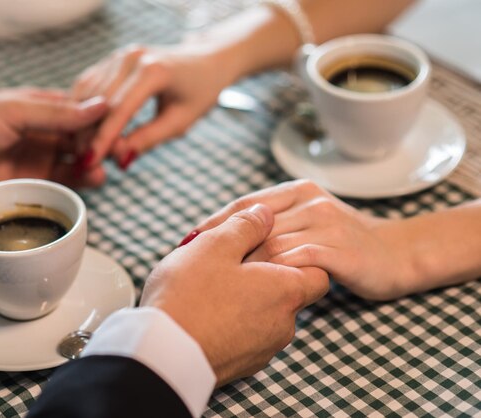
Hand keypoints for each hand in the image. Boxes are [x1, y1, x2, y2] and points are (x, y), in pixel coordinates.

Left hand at [0, 88, 107, 212]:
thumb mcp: (10, 111)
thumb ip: (54, 113)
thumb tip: (99, 106)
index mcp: (38, 107)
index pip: (79, 109)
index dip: (100, 116)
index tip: (119, 121)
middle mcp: (42, 133)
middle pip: (84, 136)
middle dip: (102, 141)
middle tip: (118, 148)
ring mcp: (39, 160)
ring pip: (78, 160)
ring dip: (94, 162)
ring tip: (104, 165)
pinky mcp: (34, 186)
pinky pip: (66, 184)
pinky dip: (82, 181)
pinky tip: (93, 178)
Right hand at [71, 43, 235, 168]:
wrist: (207, 61)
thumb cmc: (200, 92)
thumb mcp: (180, 121)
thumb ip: (148, 139)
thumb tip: (119, 158)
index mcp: (154, 71)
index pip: (119, 110)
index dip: (102, 140)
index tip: (90, 164)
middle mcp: (132, 57)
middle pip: (98, 102)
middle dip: (88, 135)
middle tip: (84, 164)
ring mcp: (119, 55)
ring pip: (87, 93)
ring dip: (81, 123)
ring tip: (83, 151)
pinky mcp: (112, 59)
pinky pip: (89, 85)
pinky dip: (82, 109)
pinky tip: (83, 131)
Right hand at [141, 203, 327, 385]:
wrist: (162, 357)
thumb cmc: (189, 296)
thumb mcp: (214, 245)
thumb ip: (246, 226)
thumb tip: (265, 215)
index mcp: (285, 292)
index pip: (318, 272)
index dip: (297, 255)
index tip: (268, 247)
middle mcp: (283, 325)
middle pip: (288, 293)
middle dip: (264, 276)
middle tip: (229, 262)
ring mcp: (262, 351)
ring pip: (264, 316)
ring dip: (245, 300)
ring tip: (209, 287)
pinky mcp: (240, 367)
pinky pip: (244, 337)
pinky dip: (231, 323)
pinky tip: (203, 312)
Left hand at [193, 180, 416, 300]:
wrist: (394, 253)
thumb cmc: (339, 241)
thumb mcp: (304, 221)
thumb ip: (271, 224)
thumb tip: (219, 239)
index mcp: (296, 190)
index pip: (246, 205)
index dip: (215, 223)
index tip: (188, 242)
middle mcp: (310, 202)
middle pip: (253, 225)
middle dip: (222, 249)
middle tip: (194, 269)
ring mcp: (326, 224)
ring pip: (271, 244)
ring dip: (243, 267)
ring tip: (218, 286)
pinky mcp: (340, 250)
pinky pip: (297, 262)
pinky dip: (273, 276)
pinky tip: (256, 292)